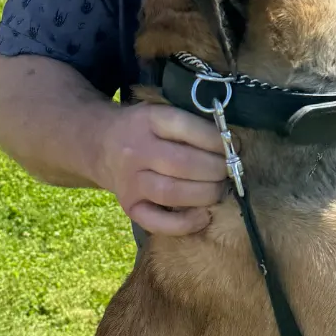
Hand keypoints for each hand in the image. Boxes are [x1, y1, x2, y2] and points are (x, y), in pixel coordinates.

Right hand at [95, 102, 226, 235]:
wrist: (100, 144)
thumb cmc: (144, 128)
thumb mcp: (160, 112)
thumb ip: (190, 122)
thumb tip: (232, 143)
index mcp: (147, 120)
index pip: (185, 127)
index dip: (215, 139)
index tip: (235, 145)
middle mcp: (135, 150)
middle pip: (182, 164)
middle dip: (215, 170)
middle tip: (229, 170)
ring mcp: (130, 181)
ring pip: (171, 193)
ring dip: (205, 194)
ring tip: (219, 190)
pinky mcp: (129, 206)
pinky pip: (156, 222)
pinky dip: (184, 224)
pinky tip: (204, 216)